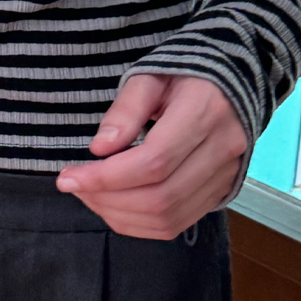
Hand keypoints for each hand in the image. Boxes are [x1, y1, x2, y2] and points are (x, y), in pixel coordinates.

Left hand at [56, 73, 246, 239]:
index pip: (153, 162)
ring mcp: (226, 176)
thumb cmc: (184, 75)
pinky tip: (115, 207)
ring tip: (91, 195)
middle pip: (160, 196)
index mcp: (205, 112)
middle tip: (75, 185)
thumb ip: (125, 110)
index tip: (68, 177)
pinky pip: (177, 225)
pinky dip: (139, 225)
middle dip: (107, 199)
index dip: (106, 177)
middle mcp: (223, 150)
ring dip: (120, 215)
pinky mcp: (220, 192)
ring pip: (168, 218)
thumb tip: (100, 149)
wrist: (232, 82)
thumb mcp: (150, 76)